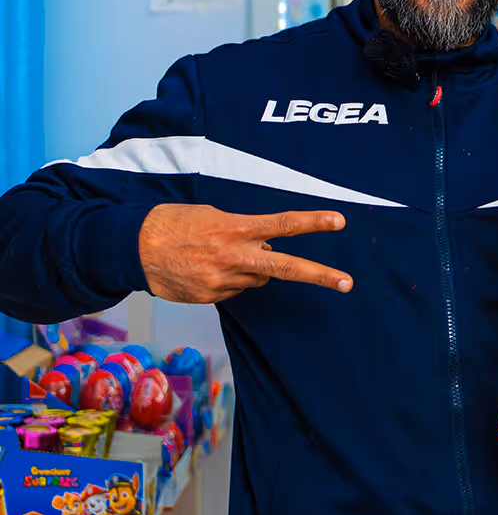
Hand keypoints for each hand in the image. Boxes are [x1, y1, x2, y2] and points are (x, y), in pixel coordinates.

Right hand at [139, 204, 351, 303]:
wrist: (133, 247)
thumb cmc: (174, 223)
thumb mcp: (212, 216)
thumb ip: (244, 232)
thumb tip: (267, 250)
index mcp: (234, 228)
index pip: (282, 224)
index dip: (313, 222)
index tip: (339, 221)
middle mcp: (234, 256)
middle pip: (286, 267)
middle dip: (320, 275)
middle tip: (348, 283)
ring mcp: (223, 281)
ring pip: (257, 278)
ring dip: (252, 268)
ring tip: (220, 255)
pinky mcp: (211, 297)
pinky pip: (235, 289)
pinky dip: (229, 279)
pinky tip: (205, 268)